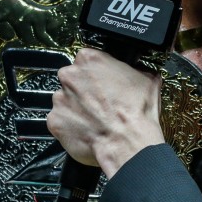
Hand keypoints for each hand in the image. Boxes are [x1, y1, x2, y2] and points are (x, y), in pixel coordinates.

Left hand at [49, 49, 165, 177]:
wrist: (127, 141)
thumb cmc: (136, 112)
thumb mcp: (147, 79)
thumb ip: (133, 71)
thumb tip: (137, 73)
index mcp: (90, 59)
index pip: (87, 59)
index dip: (96, 73)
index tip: (102, 82)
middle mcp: (70, 76)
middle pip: (72, 78)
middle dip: (83, 89)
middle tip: (100, 102)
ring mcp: (60, 99)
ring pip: (65, 100)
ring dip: (76, 108)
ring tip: (95, 119)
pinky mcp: (54, 121)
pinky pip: (60, 121)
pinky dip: (71, 125)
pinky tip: (87, 130)